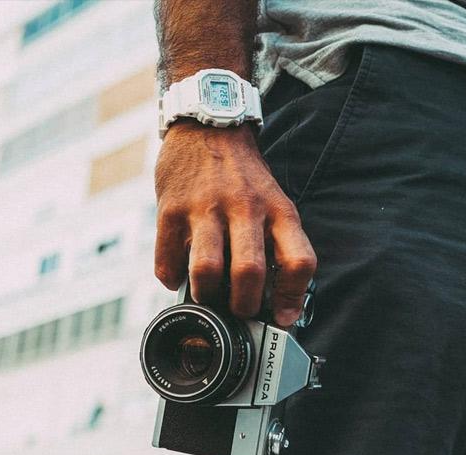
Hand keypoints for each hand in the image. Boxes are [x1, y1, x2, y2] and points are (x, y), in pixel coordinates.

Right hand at [154, 121, 316, 325]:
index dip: (292, 297)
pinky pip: (167, 259)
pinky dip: (171, 278)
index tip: (281, 317)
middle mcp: (245, 208)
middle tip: (237, 311)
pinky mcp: (172, 207)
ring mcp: (206, 207)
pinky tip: (178, 275)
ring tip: (207, 294)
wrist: (210, 126)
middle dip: (243, 306)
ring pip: (206, 270)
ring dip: (206, 295)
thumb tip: (272, 295)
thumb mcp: (273, 199)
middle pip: (250, 272)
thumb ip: (275, 240)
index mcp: (278, 210)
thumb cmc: (245, 175)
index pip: (298, 261)